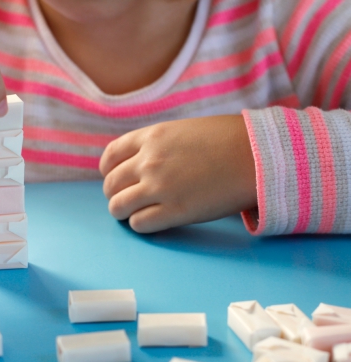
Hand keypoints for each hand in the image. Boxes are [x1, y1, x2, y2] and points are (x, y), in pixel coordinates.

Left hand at [99, 115, 256, 232]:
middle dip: (115, 194)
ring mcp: (159, 187)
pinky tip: (153, 220)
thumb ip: (157, 145)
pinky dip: (140, 224)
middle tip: (127, 200)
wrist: (257, 156)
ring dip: (124, 212)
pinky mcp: (174, 211)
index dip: (109, 172)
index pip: (110, 157)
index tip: (115, 179)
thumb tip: (140, 163)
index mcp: (151, 137)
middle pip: (111, 185)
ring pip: (118, 207)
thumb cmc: (227, 141)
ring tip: (135, 213)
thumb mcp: (183, 131)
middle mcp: (149, 161)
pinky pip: (139, 224)